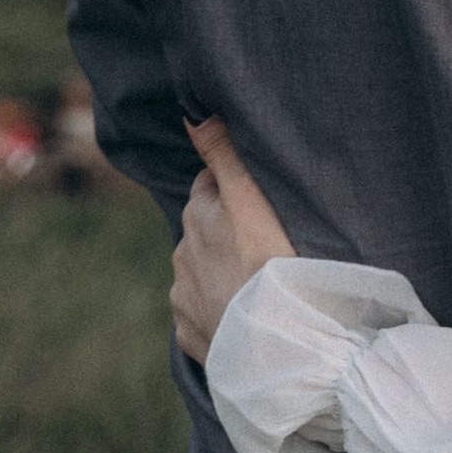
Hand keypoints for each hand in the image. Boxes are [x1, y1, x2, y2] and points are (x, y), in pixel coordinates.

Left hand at [170, 115, 296, 364]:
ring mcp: (183, 297)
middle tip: (261, 237)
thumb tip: (189, 111)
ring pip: (199, 270)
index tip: (257, 195)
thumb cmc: (270, 260)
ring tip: (254, 279)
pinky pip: (200, 312)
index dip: (233, 186)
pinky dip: (216, 308)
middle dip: (222, 227)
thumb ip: (222, 154)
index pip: (210, 183)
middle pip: (202, 227)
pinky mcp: (188, 333)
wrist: (270, 341)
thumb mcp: (250, 197)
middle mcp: (181, 254)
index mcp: (198, 216)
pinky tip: (242, 312)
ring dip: (218, 269)